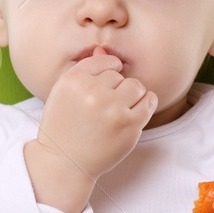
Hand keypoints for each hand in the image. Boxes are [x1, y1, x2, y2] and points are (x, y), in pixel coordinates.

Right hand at [36, 47, 157, 181]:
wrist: (65, 163)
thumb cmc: (64, 127)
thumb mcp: (65, 94)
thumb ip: (85, 71)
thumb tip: (103, 49)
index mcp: (73, 80)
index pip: (103, 61)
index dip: (106, 73)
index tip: (101, 88)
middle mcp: (93, 92)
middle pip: (119, 75)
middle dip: (115, 89)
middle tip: (103, 108)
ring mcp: (113, 109)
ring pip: (136, 85)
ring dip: (131, 95)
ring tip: (119, 110)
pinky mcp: (129, 125)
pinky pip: (149, 101)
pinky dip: (145, 104)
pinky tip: (134, 113)